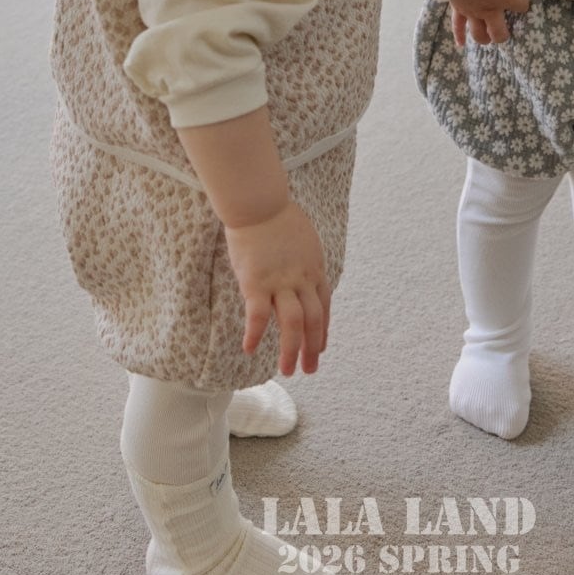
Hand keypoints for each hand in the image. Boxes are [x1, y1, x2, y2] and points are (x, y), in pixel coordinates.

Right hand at [224, 200, 330, 375]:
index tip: (321, 348)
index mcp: (314, 270)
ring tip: (288, 371)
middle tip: (309, 369)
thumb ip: (304, 262)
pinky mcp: (257, 283)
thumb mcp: (303, 241)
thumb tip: (301, 273)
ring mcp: (281, 282)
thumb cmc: (278, 216)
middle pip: (313, 321)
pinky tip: (250, 349)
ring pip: (293, 324)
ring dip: (292, 350)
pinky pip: (259, 316)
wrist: (260, 203)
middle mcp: (302, 280)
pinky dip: (256, 335)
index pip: (323, 307)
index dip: (323, 330)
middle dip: (313, 349)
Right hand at [449, 0, 535, 47]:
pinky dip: (459, 36)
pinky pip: (458, 26)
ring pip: (479, 34)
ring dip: (484, 37)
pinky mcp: (458, 10)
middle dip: (503, 34)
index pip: (522, 6)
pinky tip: (461, 44)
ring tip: (488, 38)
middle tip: (505, 32)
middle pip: (499, 32)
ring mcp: (473, 13)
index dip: (523, 1)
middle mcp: (490, 10)